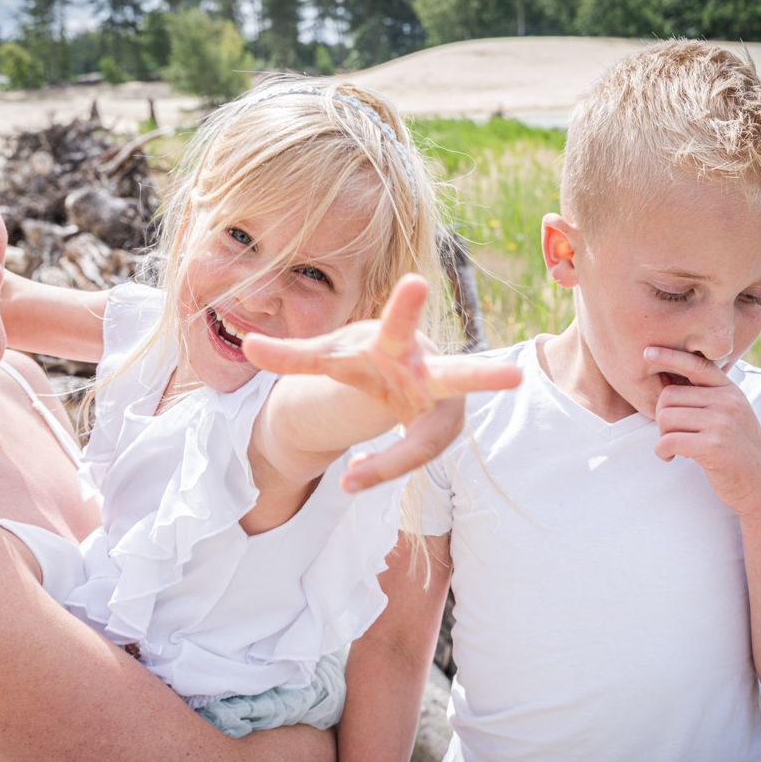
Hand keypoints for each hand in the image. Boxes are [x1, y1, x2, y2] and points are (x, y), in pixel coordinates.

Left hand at [243, 275, 521, 490]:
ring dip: (392, 460)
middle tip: (515, 377)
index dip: (405, 308)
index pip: (399, 325)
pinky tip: (349, 477)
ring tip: (349, 481)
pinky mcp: (439, 434)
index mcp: (398, 344)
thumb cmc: (366, 357)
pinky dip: (378, 467)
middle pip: (458, 376)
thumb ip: (292, 355)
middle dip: (483, 376)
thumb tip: (245, 347)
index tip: (413, 281)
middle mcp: (431, 373)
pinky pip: (410, 458)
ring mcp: (441, 407)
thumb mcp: (328, 356)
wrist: (396, 374)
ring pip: (427, 440)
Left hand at [644, 346, 760, 516]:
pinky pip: (668, 440)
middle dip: (661, 417)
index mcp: (730, 391)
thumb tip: (667, 382)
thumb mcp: (731, 415)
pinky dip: (662, 451)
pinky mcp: (713, 446)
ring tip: (674, 447)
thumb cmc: (739, 450)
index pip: (696, 365)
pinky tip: (670, 457)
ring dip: (662, 435)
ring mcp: (722, 423)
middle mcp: (728, 402)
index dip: (669, 356)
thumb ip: (707, 398)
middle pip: (668, 396)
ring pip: (665, 417)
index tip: (647, 352)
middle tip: (670, 434)